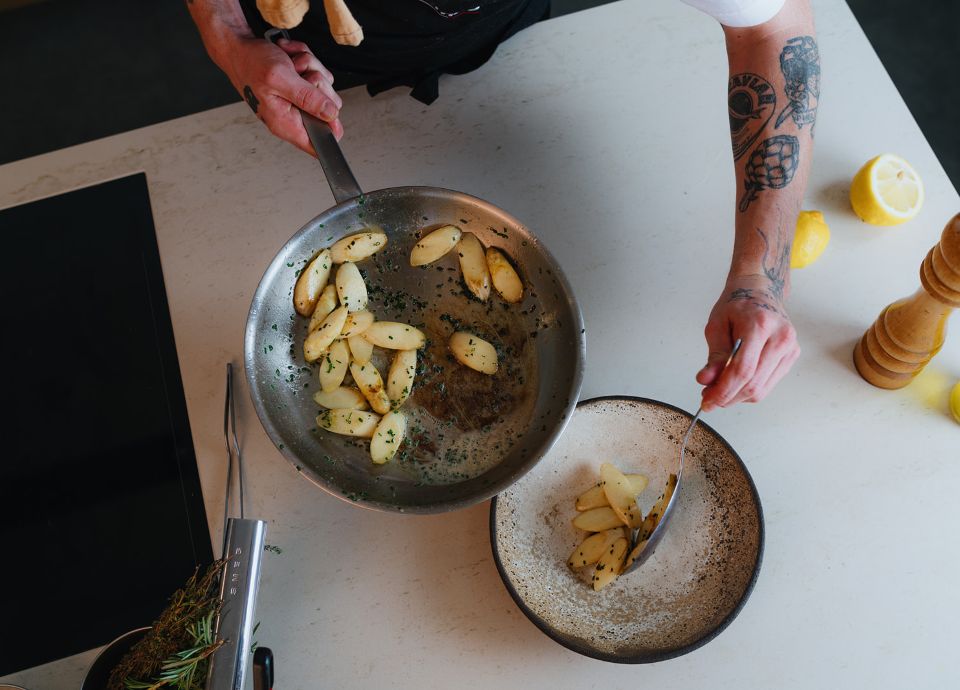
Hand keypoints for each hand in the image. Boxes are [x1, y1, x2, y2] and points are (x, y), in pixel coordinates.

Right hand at [224, 37, 343, 154]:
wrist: (238, 45)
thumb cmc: (250, 63)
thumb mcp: (280, 78)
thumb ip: (307, 98)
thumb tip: (330, 114)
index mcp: (286, 123)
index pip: (317, 144)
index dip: (331, 130)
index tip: (329, 109)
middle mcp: (293, 115)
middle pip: (329, 109)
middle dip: (319, 84)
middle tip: (299, 75)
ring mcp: (299, 100)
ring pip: (325, 87)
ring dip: (311, 67)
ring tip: (290, 63)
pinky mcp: (301, 85)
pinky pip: (318, 72)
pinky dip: (306, 59)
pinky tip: (290, 57)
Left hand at [697, 275, 799, 410]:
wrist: (760, 290)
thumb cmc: (737, 304)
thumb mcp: (717, 324)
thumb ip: (714, 355)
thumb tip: (706, 380)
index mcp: (760, 325)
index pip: (743, 370)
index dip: (723, 390)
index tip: (707, 401)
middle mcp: (781, 337)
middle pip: (753, 383)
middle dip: (727, 397)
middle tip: (708, 398)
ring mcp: (790, 348)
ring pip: (761, 389)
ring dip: (737, 397)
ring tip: (719, 390)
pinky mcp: (792, 356)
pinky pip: (768, 384)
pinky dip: (749, 390)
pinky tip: (736, 383)